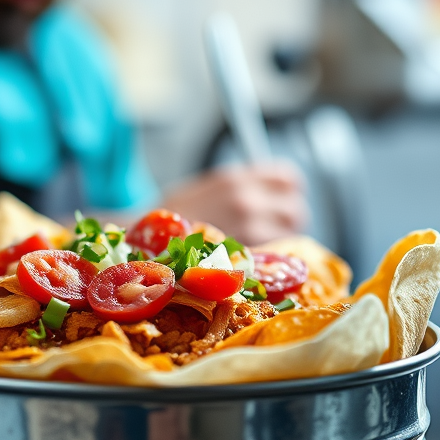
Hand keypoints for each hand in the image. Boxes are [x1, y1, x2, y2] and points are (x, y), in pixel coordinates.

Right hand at [162, 160, 307, 246]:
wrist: (143, 242)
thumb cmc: (173, 217)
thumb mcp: (207, 187)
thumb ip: (240, 186)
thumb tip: (271, 189)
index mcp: (236, 180)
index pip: (289, 179)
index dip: (286, 191)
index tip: (280, 199)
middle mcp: (246, 202)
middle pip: (295, 210)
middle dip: (286, 219)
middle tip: (268, 227)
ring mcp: (247, 232)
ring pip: (288, 236)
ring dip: (278, 240)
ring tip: (254, 245)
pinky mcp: (245, 259)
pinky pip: (273, 258)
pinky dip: (267, 260)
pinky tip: (248, 260)